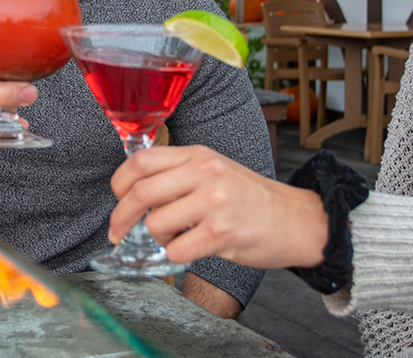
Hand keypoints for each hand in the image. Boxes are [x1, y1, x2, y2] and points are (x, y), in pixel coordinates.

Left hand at [109, 146, 328, 268]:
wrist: (295, 219)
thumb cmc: (251, 200)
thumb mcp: (215, 171)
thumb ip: (179, 175)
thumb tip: (133, 195)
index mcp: (197, 155)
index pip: (140, 161)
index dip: (119, 183)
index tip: (118, 200)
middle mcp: (205, 172)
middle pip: (141, 192)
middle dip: (121, 218)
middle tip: (118, 233)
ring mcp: (214, 201)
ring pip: (155, 223)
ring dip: (153, 239)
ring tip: (169, 240)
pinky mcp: (223, 231)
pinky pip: (178, 250)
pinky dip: (174, 256)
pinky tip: (189, 250)